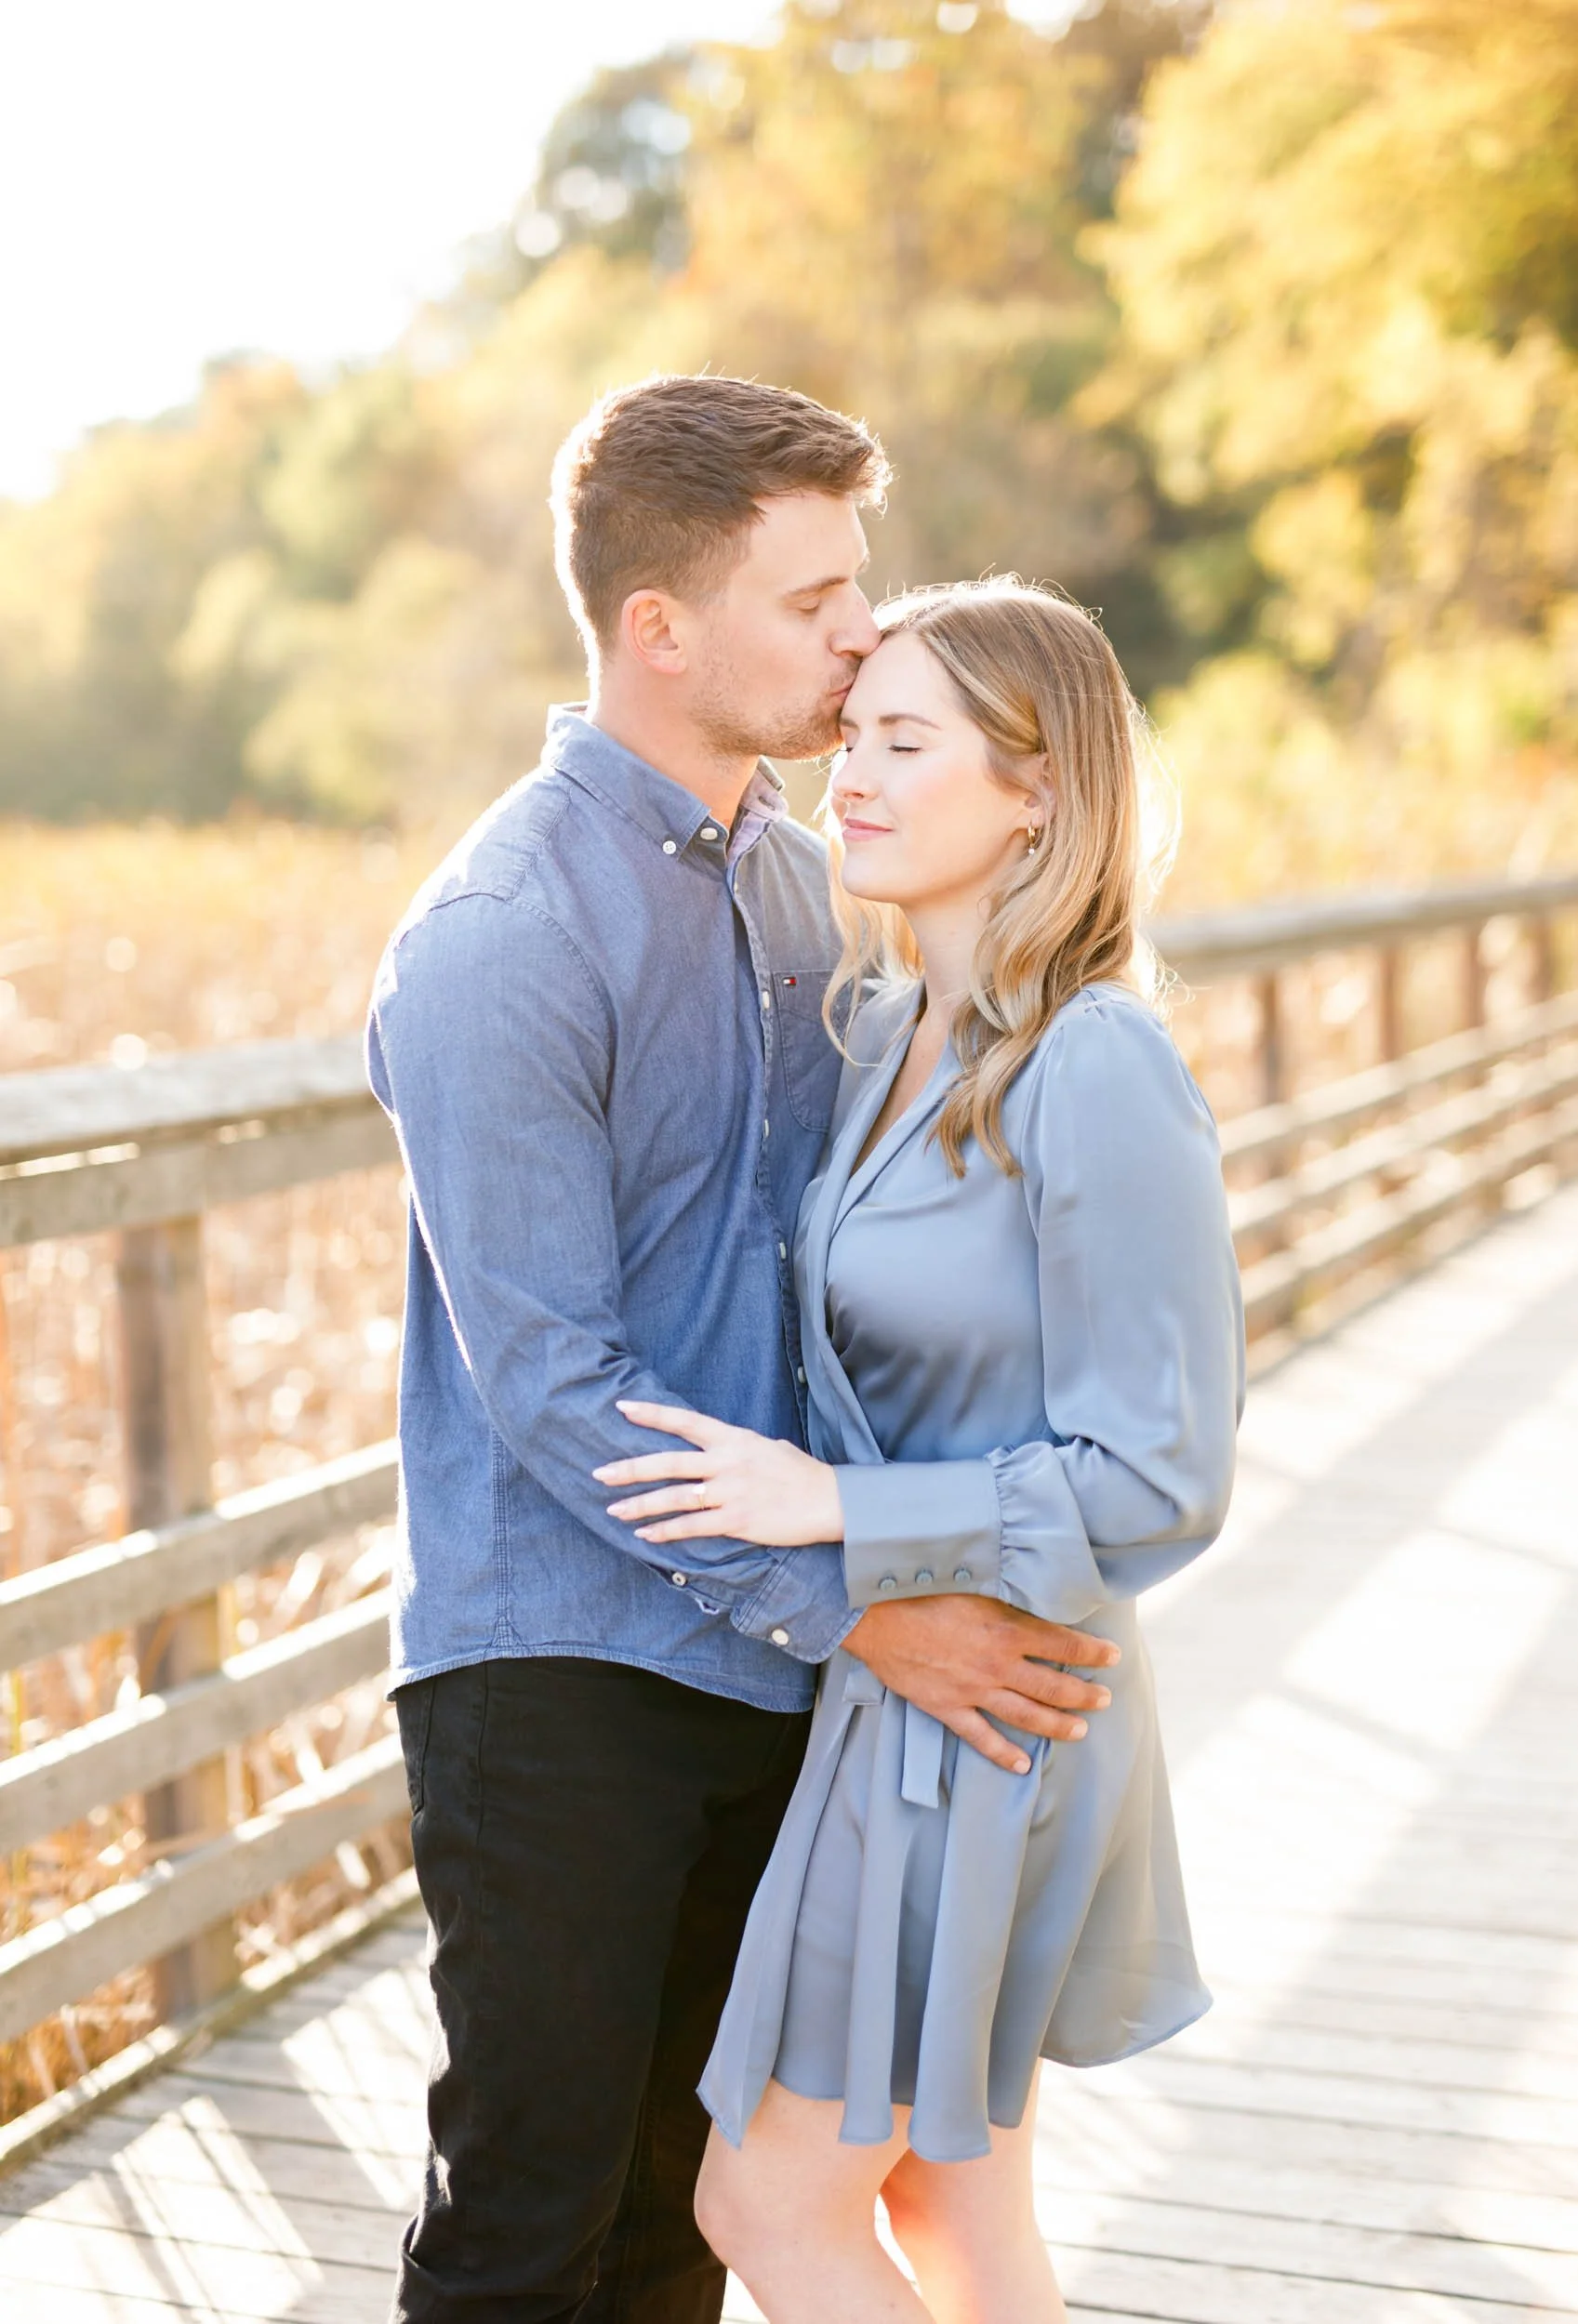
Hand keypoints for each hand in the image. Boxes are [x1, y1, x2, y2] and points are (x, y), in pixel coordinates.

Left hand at [594, 1400, 843, 1547]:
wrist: (829, 1501)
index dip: (653, 1414)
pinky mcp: (737, 1520)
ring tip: (614, 1510)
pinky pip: (694, 1526)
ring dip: (641, 1505)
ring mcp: (731, 1492)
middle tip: (600, 1474)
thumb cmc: (799, 1472)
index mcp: (733, 1439)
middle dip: (631, 1468)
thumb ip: (736, 1446)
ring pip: (676, 1497)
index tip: (622, 1408)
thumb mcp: (766, 1445)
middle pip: (669, 1462)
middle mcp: (728, 1462)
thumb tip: (717, 1447)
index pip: (685, 1422)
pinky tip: (646, 1535)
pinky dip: (666, 1531)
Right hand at [844, 1596, 1118, 1775]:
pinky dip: (1004, 1752)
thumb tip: (1034, 1595)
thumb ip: (1004, 1596)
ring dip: (1058, 1724)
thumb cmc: (920, 1588)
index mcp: (1006, 1629)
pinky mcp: (947, 1708)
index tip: (1112, 1655)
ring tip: (1081, 1730)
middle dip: (1084, 1693)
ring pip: (1026, 1715)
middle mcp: (996, 1664)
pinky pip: (981, 1737)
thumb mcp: (972, 1582)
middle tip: (1104, 1699)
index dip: (1091, 1651)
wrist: (873, 1614)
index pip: (1063, 1643)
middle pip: (1052, 1685)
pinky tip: (1023, 1762)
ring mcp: (973, 1690)